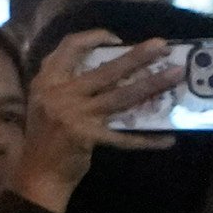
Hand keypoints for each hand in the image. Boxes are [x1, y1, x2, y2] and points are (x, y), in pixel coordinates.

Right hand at [15, 35, 177, 209]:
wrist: (36, 175)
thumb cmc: (45, 138)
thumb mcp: (47, 103)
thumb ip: (69, 86)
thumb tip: (113, 71)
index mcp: (46, 81)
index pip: (69, 47)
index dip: (94, 37)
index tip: (117, 39)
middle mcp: (58, 94)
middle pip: (105, 69)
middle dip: (137, 55)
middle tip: (162, 46)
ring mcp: (72, 115)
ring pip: (120, 96)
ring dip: (152, 85)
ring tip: (176, 75)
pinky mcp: (86, 136)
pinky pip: (124, 136)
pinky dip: (147, 139)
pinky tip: (167, 139)